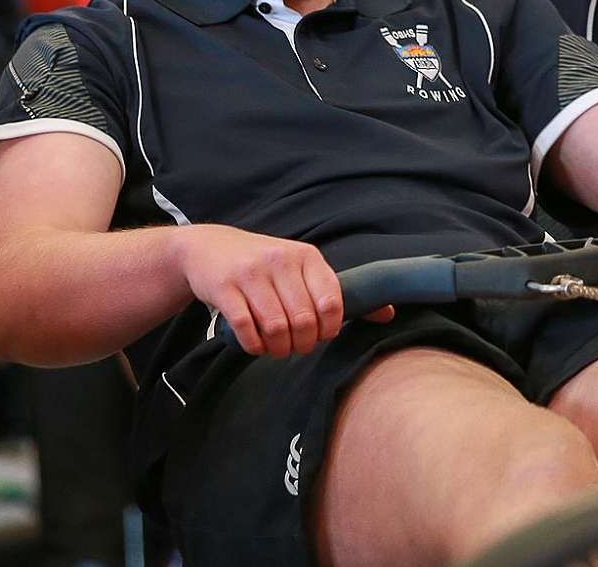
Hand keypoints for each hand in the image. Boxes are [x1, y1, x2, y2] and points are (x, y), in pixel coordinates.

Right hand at [174, 225, 389, 357]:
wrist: (210, 248)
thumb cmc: (265, 265)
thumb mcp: (302, 269)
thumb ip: (338, 292)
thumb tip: (388, 314)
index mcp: (307, 256)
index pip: (331, 302)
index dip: (330, 329)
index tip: (322, 335)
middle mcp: (280, 260)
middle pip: (304, 320)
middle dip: (304, 344)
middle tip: (297, 347)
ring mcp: (251, 274)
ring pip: (277, 327)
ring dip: (279, 349)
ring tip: (278, 348)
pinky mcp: (224, 288)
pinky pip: (246, 329)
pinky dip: (254, 346)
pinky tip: (256, 345)